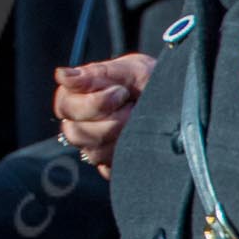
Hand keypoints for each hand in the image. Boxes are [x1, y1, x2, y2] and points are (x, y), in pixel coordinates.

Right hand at [53, 52, 155, 178]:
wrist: (177, 101)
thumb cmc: (150, 80)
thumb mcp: (130, 70)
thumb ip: (96, 74)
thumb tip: (61, 75)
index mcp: (74, 97)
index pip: (65, 107)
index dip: (93, 103)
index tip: (120, 92)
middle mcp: (78, 124)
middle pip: (76, 133)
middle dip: (111, 122)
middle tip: (132, 107)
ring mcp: (92, 147)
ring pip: (94, 152)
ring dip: (122, 136)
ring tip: (138, 120)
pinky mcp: (109, 166)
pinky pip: (110, 168)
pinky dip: (128, 153)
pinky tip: (138, 138)